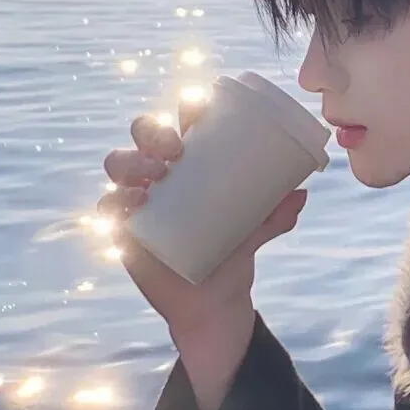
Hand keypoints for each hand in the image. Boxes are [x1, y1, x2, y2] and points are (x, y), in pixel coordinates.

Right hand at [97, 99, 307, 409]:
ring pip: (119, 163)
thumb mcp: (258, 230)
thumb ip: (278, 214)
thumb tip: (302, 193)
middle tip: (175, 150)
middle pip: (145, 133)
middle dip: (153, 131)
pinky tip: (134, 204)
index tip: (199, 110)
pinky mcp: (123, 226)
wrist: (214, 302)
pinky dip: (115, 201)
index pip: (183, 121)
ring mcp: (138, 197)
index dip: (186, 107)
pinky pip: (108, 206)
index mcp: (192, 161)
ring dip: (131, 161)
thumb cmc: (233, 252)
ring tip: (155, 177)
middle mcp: (161, 172)